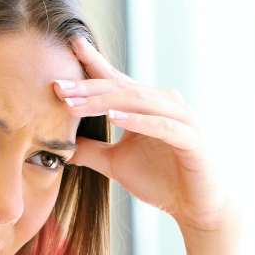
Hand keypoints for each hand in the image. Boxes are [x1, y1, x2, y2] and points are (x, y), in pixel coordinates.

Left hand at [55, 36, 231, 234]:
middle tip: (58, 86)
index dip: (91, 64)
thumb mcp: (116, 164)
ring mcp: (181, 118)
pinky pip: (163, 126)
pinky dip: (138, 121)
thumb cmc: (161, 182)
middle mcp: (164, 104)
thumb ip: (91, 151)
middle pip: (121, 87)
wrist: (197, 207)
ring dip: (104, 102)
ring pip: (139, 101)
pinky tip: (114, 119)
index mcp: (146, 105)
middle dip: (87, 87)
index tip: (68, 47)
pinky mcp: (192, 139)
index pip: (114, 79)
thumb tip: (62, 147)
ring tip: (75, 104)